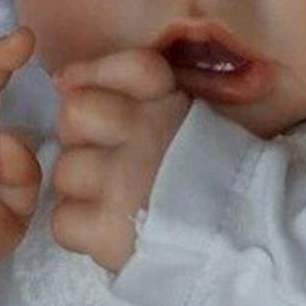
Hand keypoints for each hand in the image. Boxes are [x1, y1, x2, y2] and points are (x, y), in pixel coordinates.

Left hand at [50, 48, 190, 273]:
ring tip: (113, 196)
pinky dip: (80, 227)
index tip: (96, 95)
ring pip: (65, 170)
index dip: (98, 75)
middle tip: (108, 154)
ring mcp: (124, 182)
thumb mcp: (190, 117)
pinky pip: (63, 220)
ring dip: (82, 187)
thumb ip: (140, 91)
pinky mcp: (110, 232)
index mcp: (173, 103)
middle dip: (82, 134)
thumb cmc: (211, 177)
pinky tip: (108, 226)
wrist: (242, 240)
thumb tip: (63, 79)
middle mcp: (146, 133)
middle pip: (76, 112)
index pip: (129, 65)